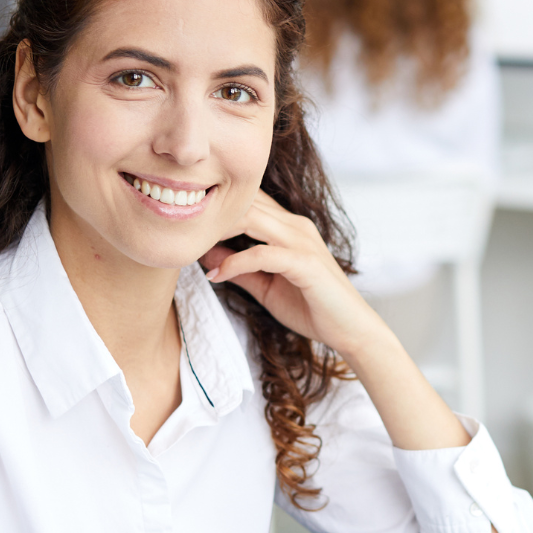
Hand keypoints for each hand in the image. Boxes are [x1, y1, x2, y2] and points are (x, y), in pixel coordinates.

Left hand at [201, 192, 387, 360]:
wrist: (350, 330)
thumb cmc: (311, 307)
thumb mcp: (265, 285)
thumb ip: (238, 267)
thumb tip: (204, 254)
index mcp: (288, 226)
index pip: (247, 201)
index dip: (215, 209)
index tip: (187, 228)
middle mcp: (295, 225)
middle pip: (245, 202)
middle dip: (211, 215)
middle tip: (182, 235)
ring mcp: (302, 241)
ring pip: (251, 218)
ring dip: (218, 232)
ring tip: (192, 248)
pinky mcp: (304, 262)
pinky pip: (261, 253)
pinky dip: (234, 262)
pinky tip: (216, 276)